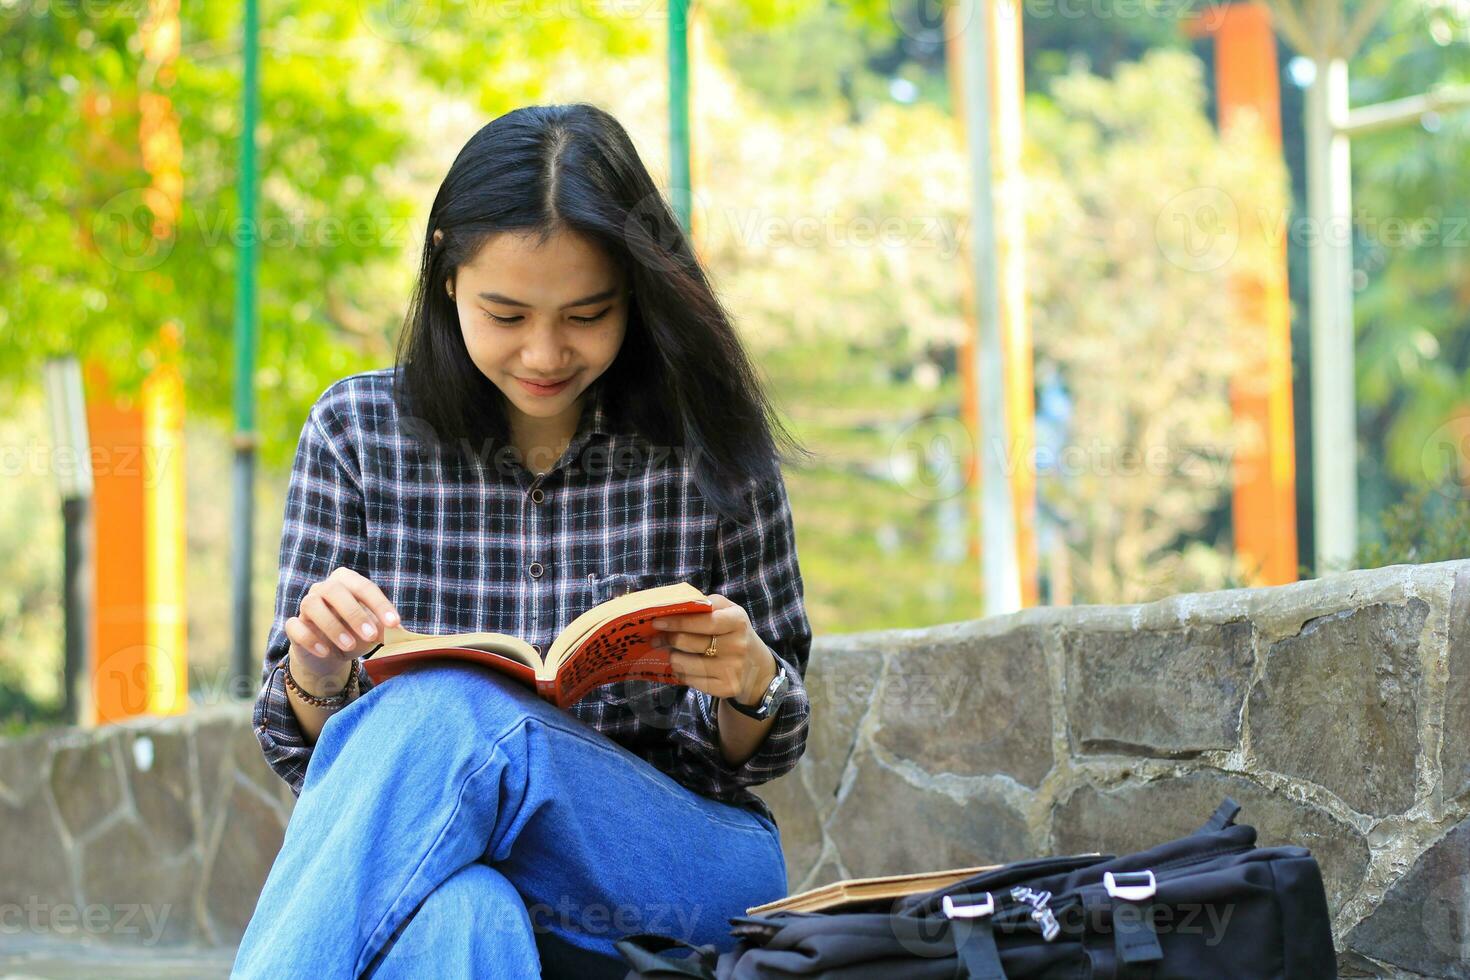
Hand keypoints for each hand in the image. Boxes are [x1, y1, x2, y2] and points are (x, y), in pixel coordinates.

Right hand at [285, 567, 400, 686]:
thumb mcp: (373, 630)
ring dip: (333, 626)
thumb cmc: (356, 633)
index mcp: (347, 581)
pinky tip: (325, 652)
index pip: (364, 587)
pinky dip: (310, 639)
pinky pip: (295, 626)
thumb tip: (398, 632)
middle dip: (355, 614)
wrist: (330, 653)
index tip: (394, 624)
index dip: (380, 605)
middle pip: (334, 590)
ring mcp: (306, 605)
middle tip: (371, 636)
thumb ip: (384, 628)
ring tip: (349, 646)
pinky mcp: (294, 625)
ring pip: (312, 605)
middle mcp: (324, 588)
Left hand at [650, 594, 775, 703]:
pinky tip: (686, 667)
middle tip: (657, 639)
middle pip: (688, 642)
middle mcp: (737, 646)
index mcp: (737, 621)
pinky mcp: (726, 688)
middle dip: (667, 639)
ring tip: (675, 653)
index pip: (703, 621)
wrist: (757, 667)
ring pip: (684, 663)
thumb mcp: (728, 611)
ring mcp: (732, 669)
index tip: (657, 622)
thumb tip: (675, 605)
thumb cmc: (734, 633)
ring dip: (673, 657)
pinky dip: (682, 673)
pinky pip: (690, 680)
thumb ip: (705, 604)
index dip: (678, 622)